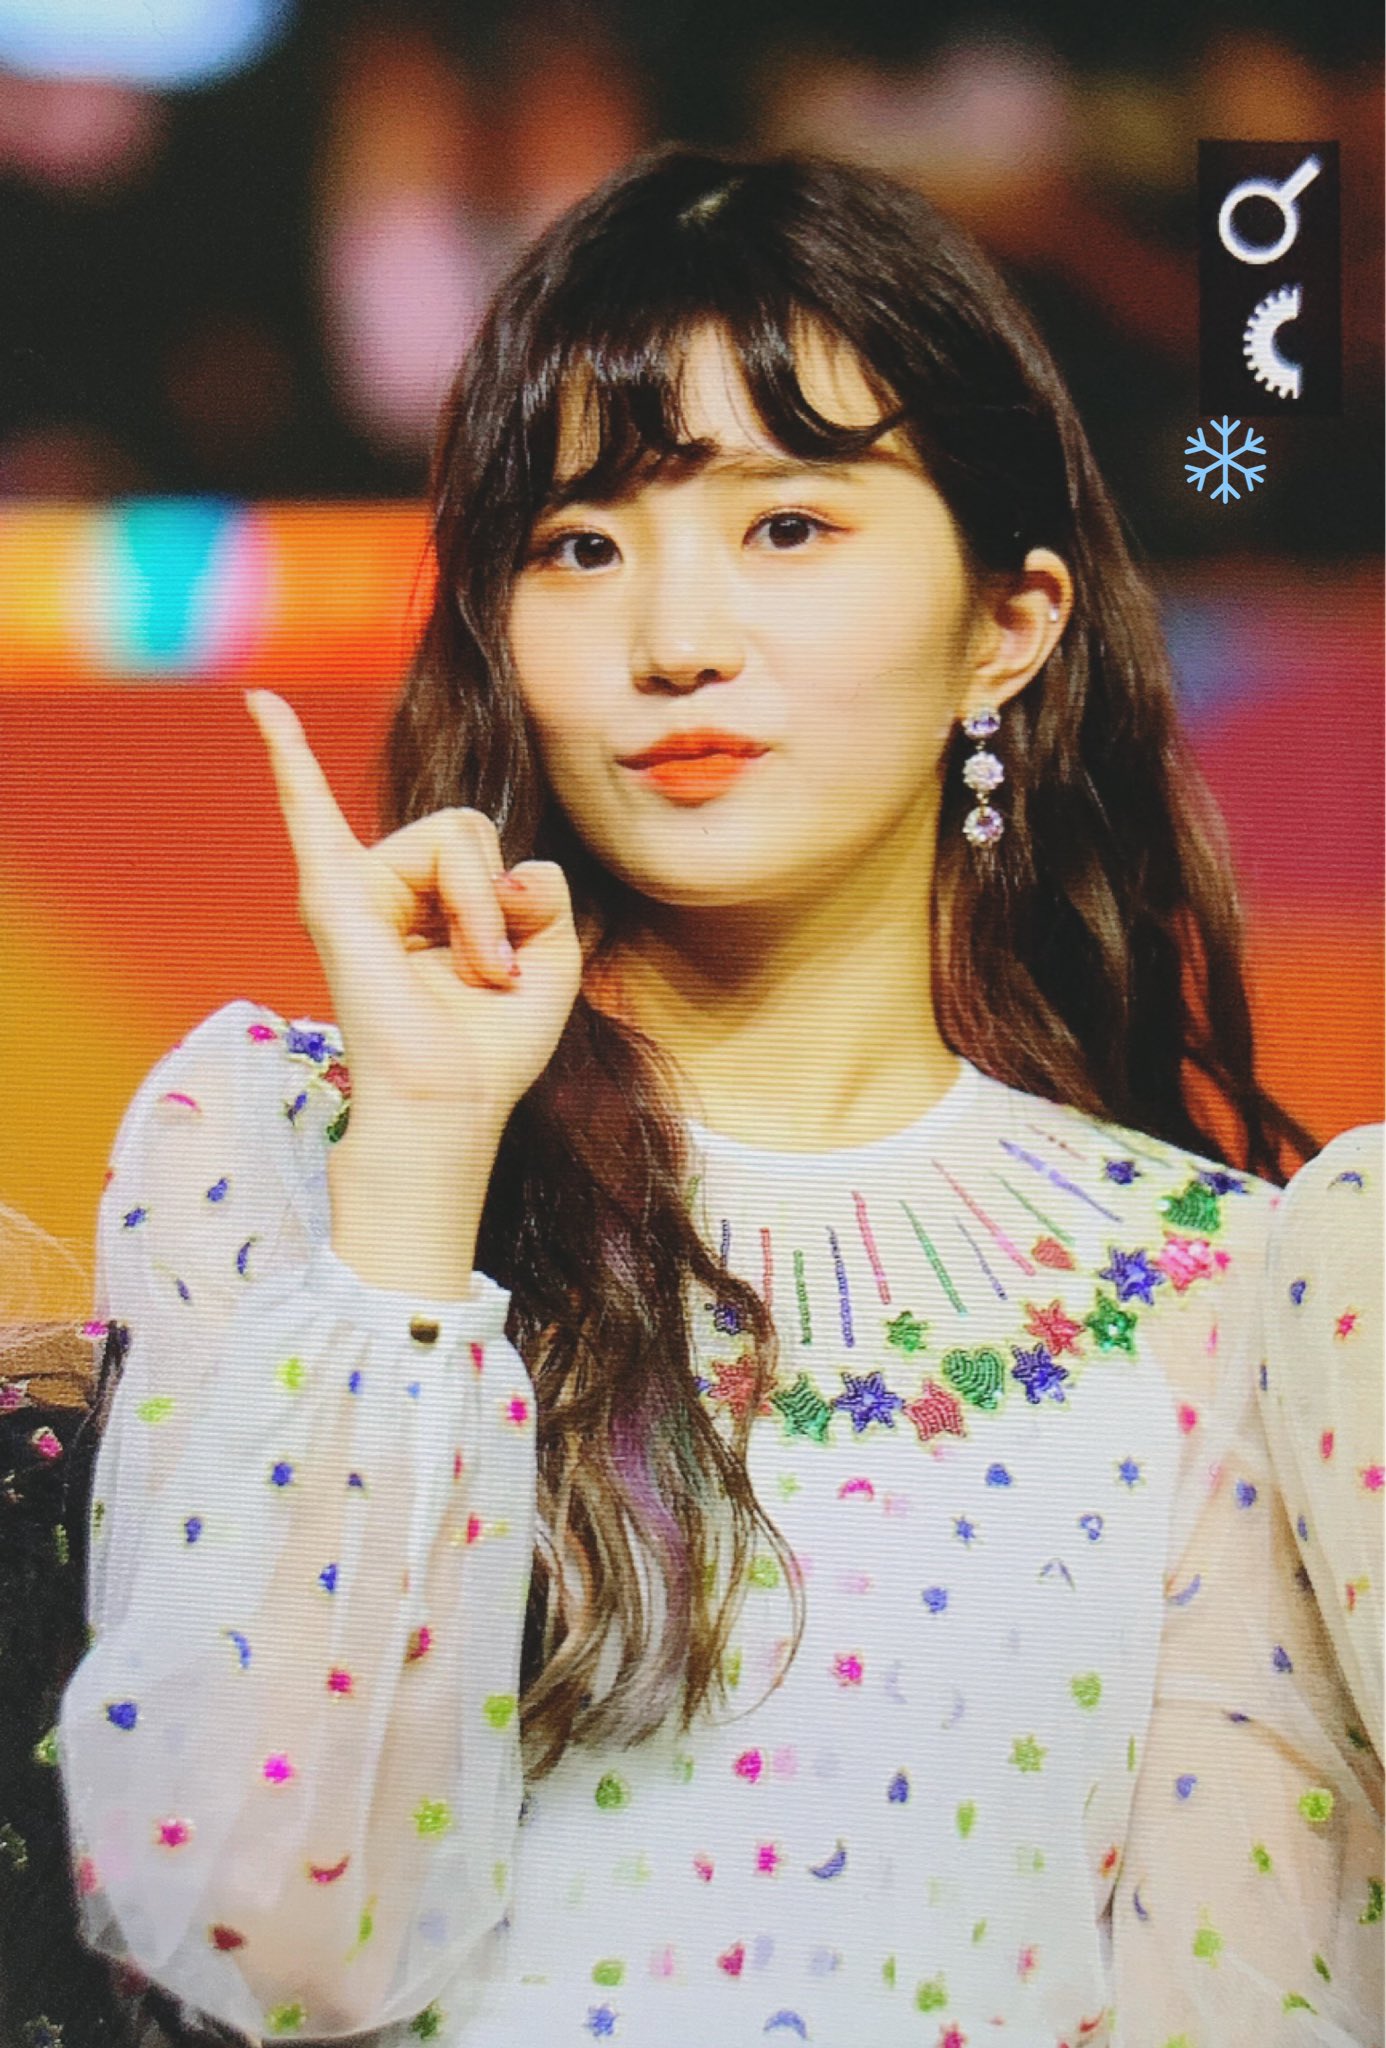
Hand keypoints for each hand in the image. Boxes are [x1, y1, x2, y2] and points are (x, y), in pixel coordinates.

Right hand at [244, 690, 582, 1129]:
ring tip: (467, 968)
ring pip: (454, 832)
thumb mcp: (553, 955)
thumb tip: (504, 867)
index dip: (510, 896)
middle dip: (500, 898)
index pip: (473, 843)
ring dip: (480, 906)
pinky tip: (261, 702)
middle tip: (491, 970)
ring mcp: (354, 887)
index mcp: (433, 904)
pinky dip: (286, 751)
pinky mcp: (333, 896)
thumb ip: (543, 889)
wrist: (449, 1101)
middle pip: (471, 828)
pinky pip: (307, 806)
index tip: (505, 972)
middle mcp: (387, 889)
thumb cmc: (492, 1045)